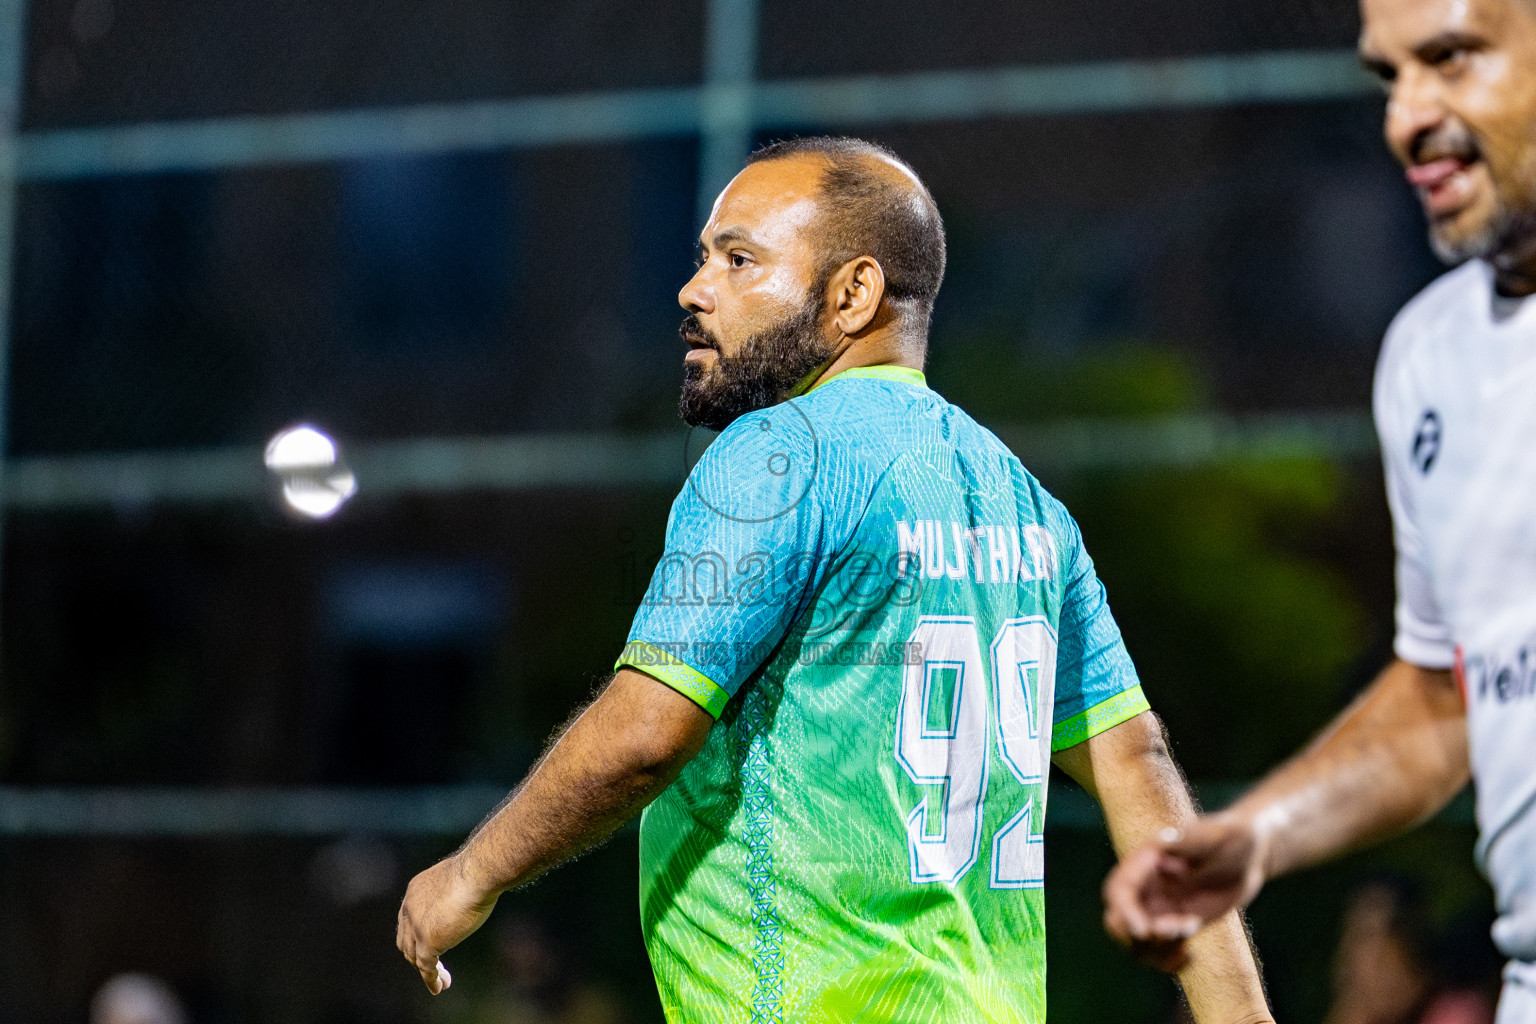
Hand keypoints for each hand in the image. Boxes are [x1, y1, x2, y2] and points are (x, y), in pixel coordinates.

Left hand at [396, 853, 499, 993]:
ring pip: (415, 957)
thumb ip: (454, 892)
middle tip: (434, 964)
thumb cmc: (476, 872)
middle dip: (418, 955)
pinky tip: (440, 986)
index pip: (409, 920)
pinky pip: (426, 968)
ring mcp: (417, 927)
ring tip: (442, 981)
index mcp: (415, 891)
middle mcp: (409, 909)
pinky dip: (432, 980)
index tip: (434, 943)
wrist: (477, 873)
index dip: (418, 934)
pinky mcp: (427, 941)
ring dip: (427, 970)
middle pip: (407, 940)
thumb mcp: (458, 879)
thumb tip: (467, 896)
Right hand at [1102, 815, 1268, 972]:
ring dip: (1158, 949)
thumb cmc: (1233, 838)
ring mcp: (1156, 908)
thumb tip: (1165, 849)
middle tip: (1177, 931)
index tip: (1144, 932)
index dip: (1125, 912)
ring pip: (1135, 943)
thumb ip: (1191, 842)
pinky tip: (1189, 956)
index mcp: (1146, 861)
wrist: (1246, 855)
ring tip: (1192, 928)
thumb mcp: (1217, 837)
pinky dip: (1167, 963)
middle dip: (1141, 936)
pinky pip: (1157, 953)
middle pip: (1117, 921)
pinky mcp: (1171, 924)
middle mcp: (1144, 886)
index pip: (1120, 890)